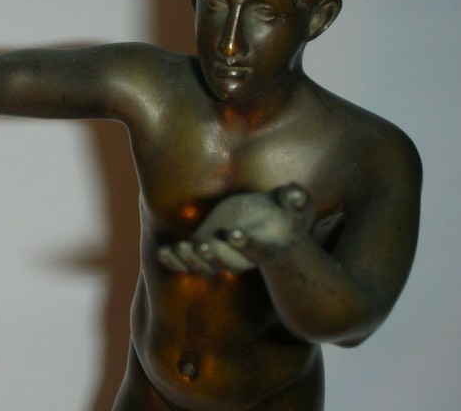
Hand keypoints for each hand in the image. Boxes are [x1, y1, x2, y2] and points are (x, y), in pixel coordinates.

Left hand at [157, 184, 313, 273]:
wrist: (272, 225)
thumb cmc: (285, 212)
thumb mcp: (296, 205)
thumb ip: (297, 200)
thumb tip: (296, 193)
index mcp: (266, 246)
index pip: (256, 250)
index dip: (244, 244)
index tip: (234, 233)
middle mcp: (243, 256)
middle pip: (228, 262)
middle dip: (214, 254)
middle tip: (202, 244)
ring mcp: (223, 256)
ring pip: (206, 266)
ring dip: (192, 259)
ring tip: (181, 248)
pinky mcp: (208, 251)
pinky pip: (190, 263)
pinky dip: (175, 261)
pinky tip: (163, 253)